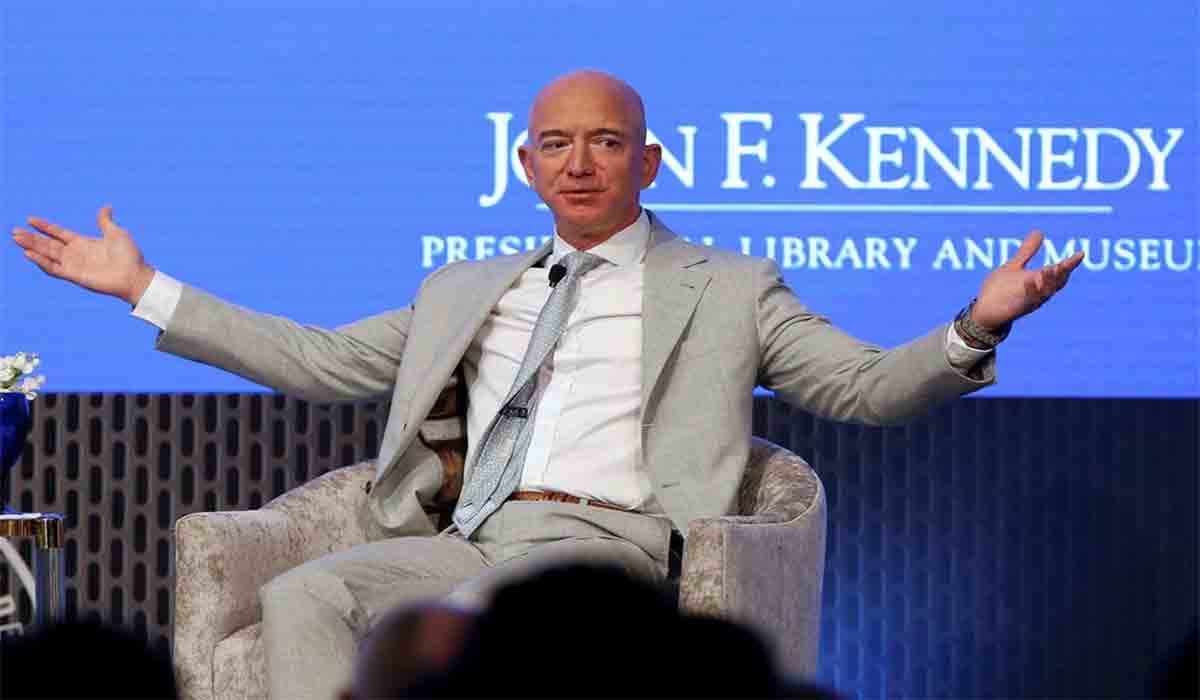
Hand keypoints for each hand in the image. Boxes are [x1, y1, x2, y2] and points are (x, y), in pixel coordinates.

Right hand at [11, 205, 155, 304]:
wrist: (135, 275)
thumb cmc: (129, 256)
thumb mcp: (116, 233)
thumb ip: (105, 221)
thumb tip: (106, 206)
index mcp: (83, 243)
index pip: (58, 233)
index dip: (45, 227)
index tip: (30, 219)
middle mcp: (75, 254)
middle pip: (48, 244)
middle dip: (31, 238)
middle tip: (14, 231)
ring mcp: (74, 265)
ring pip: (47, 255)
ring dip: (32, 248)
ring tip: (16, 239)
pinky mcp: (74, 275)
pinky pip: (53, 269)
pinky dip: (41, 262)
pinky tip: (29, 254)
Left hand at [971, 230, 1083, 330]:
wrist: (983, 310)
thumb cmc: (999, 290)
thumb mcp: (1014, 266)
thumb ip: (1027, 251)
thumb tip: (1039, 232)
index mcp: (1039, 281)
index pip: (1059, 272)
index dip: (1070, 264)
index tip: (1080, 253)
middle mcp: (1038, 292)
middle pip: (1056, 283)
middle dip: (1064, 272)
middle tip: (1070, 261)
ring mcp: (1029, 302)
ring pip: (1045, 293)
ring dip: (1048, 281)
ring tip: (1052, 268)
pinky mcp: (1017, 308)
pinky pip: (1027, 301)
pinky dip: (1029, 291)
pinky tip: (1028, 281)